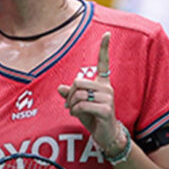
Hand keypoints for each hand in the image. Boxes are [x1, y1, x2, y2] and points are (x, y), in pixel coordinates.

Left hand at [56, 32, 121, 151]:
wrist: (106, 135)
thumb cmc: (93, 117)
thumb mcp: (79, 105)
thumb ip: (71, 95)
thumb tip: (60, 88)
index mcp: (102, 83)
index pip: (103, 63)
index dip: (104, 48)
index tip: (107, 33)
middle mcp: (107, 88)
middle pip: (78, 82)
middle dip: (69, 94)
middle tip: (69, 105)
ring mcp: (108, 98)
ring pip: (79, 94)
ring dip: (71, 104)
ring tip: (73, 111)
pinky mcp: (106, 109)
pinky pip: (82, 105)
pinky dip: (75, 111)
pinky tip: (78, 115)